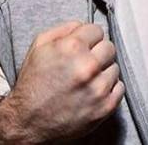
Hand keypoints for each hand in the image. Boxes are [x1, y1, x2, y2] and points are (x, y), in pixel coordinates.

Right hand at [3, 21, 124, 142]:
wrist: (27, 122)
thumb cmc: (33, 83)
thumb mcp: (39, 46)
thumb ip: (64, 29)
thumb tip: (83, 25)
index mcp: (73, 47)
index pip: (97, 30)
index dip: (88, 38)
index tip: (83, 46)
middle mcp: (89, 66)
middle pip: (109, 47)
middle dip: (97, 52)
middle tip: (84, 63)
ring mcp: (99, 88)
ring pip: (115, 68)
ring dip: (103, 72)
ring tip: (85, 80)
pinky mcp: (105, 107)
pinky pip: (119, 88)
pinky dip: (108, 89)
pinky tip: (92, 91)